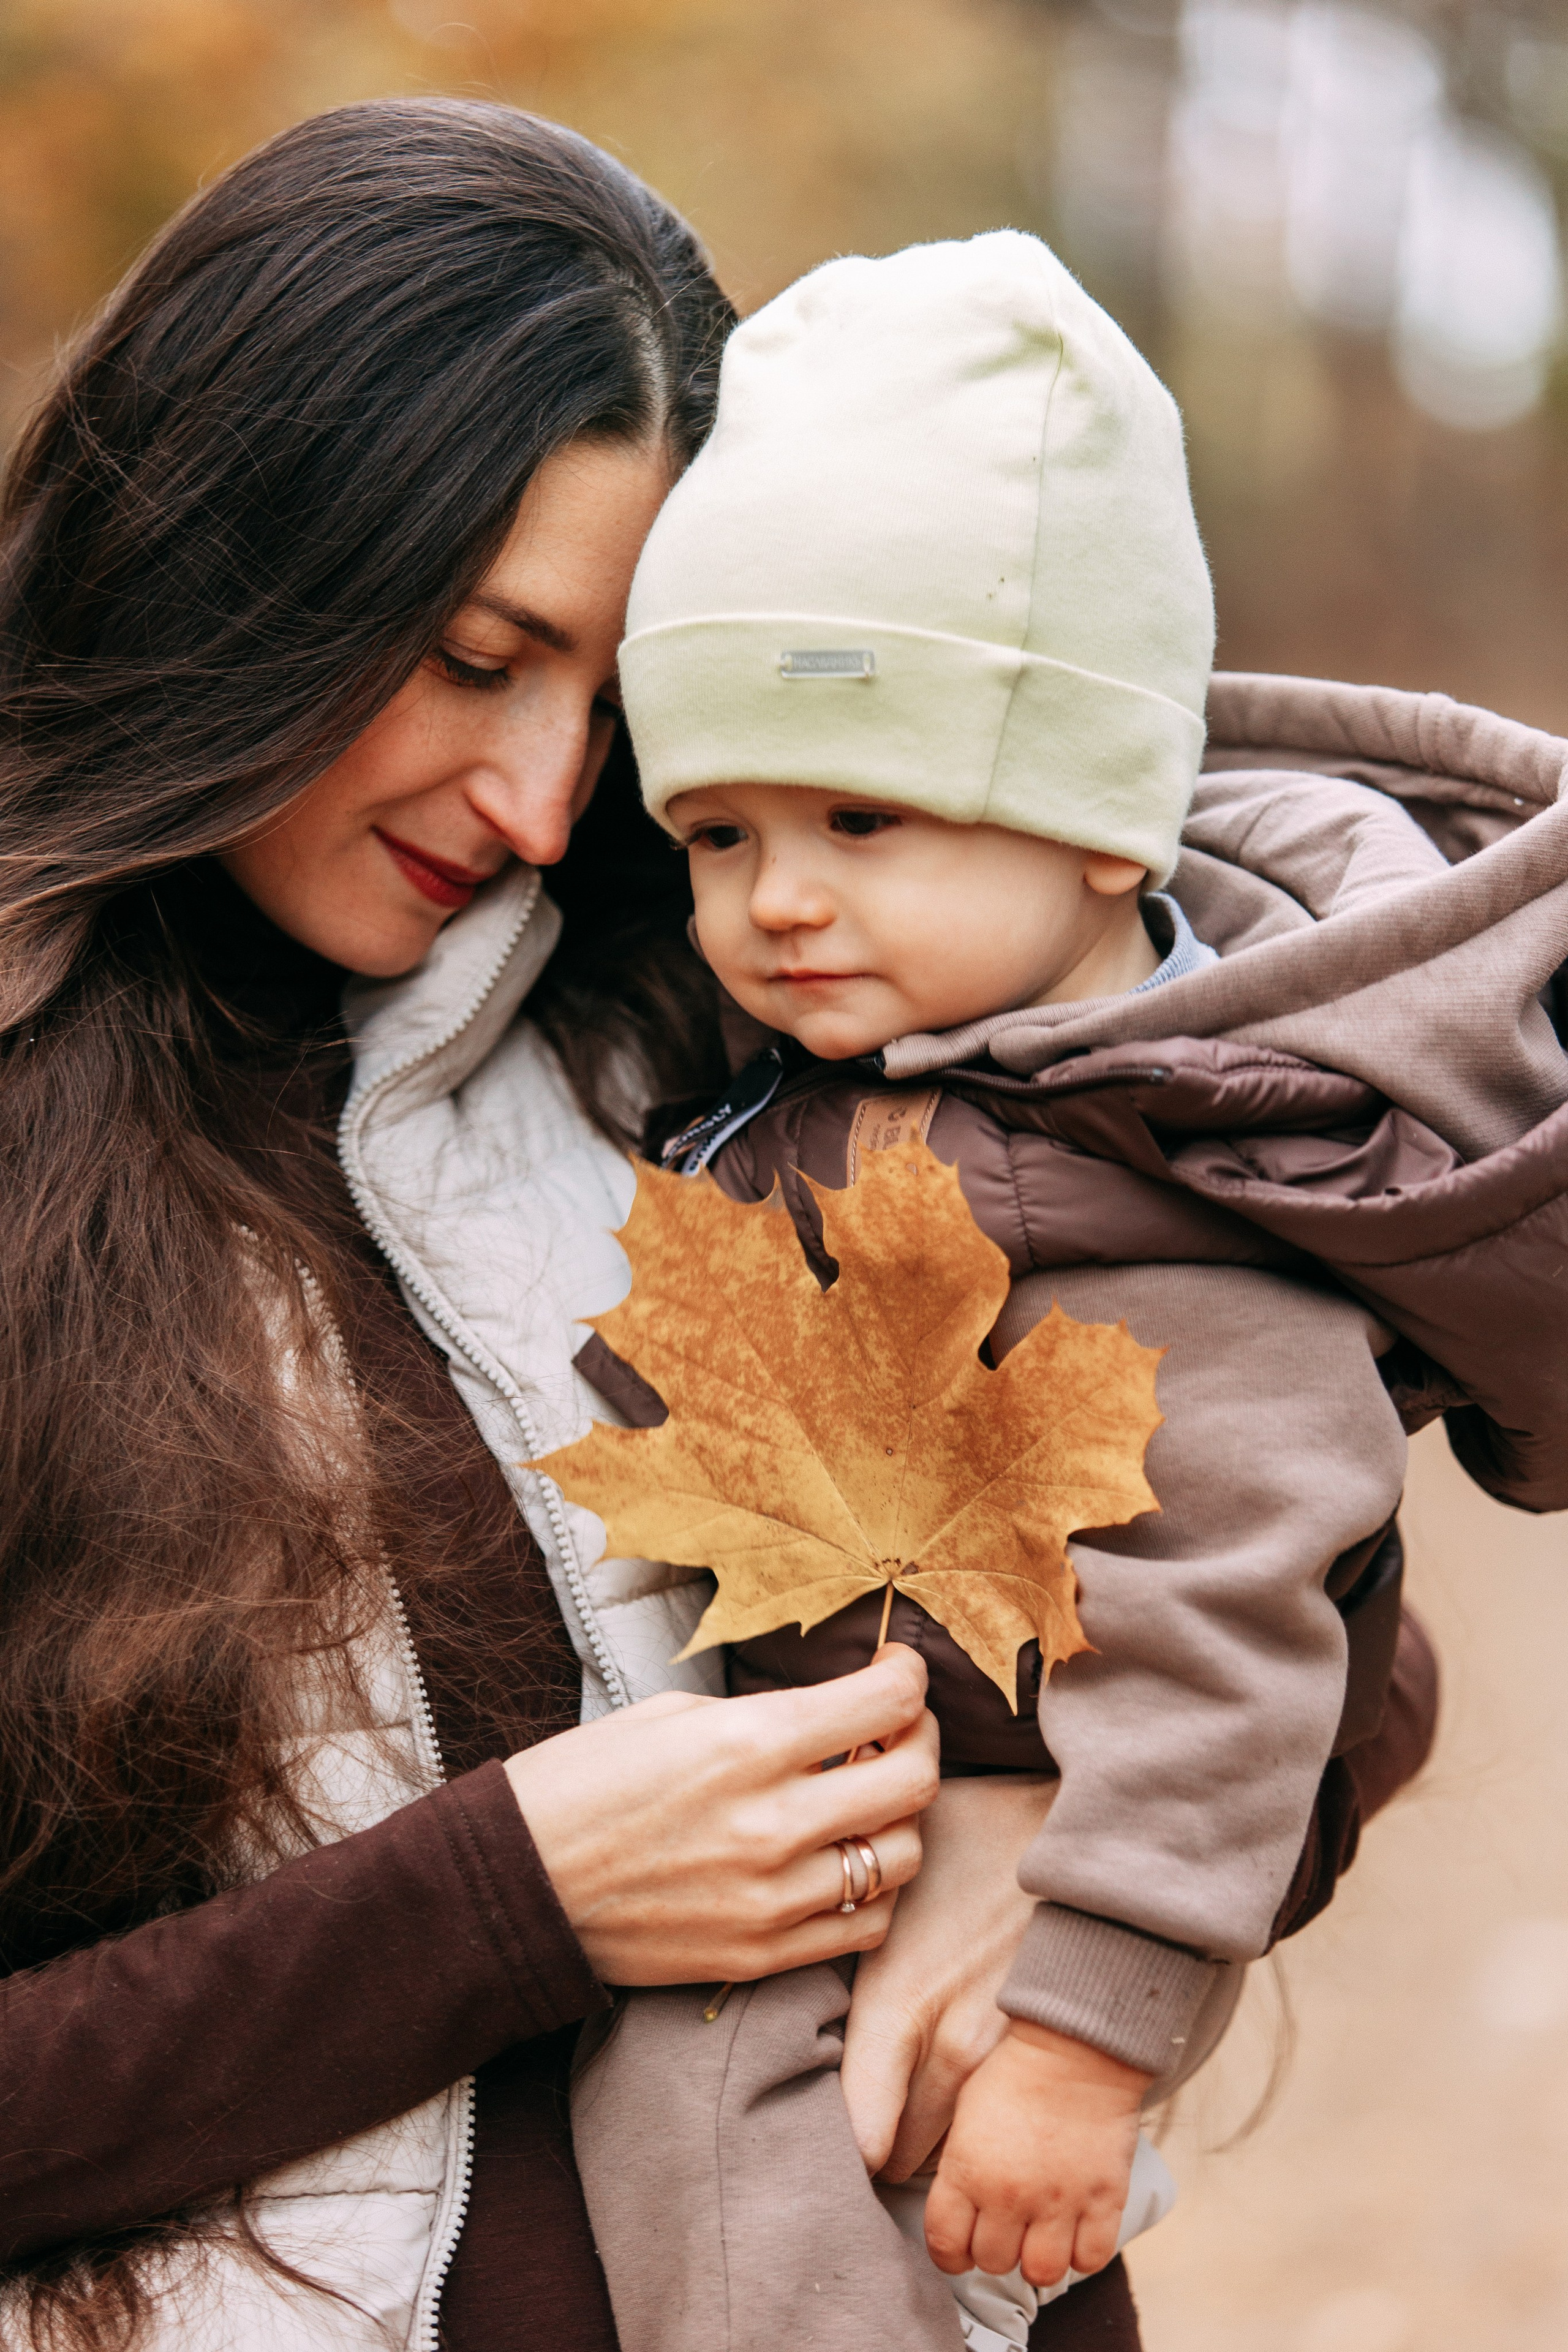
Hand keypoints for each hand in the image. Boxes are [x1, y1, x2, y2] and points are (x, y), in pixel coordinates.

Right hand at [503, 1644, 938, 1985]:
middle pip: (914, 1780)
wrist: (516, 1883)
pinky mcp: (761, 1955)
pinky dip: (872, 1890)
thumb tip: (840, 1715)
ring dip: (899, 1819)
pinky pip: (865, 1926)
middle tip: (898, 1729)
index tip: (899, 1672)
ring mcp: (773, 1899)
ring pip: (901, 1857)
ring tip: (867, 1798)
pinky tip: (843, 1861)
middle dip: (921, 1740)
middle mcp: (773, 1823)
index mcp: (748, 1744)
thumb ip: (769, 1716)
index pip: (886, 1704)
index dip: (909, 1677)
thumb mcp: (674, 1716)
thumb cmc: (583, 1782)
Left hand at [840, 1774, 1054, 2181]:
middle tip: (863, 2120)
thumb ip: (835, 1913)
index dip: (837, 2145)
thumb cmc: (980, 1837)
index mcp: (899, 2000)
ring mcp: (1007, 2065)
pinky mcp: (1049, 2068)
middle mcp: (952, 2046)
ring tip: (911, 2112)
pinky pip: (1002, 2138)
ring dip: (930, 2144)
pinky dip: (980, 2133)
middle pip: (902, 2158)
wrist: (1086, 1840)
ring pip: (955, 2156)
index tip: (815, 2131)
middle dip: (880, 2147)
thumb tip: (769, 1912)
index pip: (859, 2130)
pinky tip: (965, 2101)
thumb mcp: (892, 1866)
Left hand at [925, 2022, 1151, 2287]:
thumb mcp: (964, 2114)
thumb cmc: (1013, 2071)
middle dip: (994, 2250)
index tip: (960, 2247)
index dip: (950, 2254)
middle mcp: (1010, 2196)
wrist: (1074, 2046)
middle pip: (993, 2262)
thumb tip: (954, 2212)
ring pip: (1040, 2273)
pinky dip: (1081, 2254)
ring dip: (1036, 2259)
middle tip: (1003, 2228)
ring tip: (1039, 2235)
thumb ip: (957, 2169)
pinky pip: (1090, 2260)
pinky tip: (1074, 2231)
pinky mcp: (1104, 2200)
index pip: (945, 2246)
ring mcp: (1060, 2202)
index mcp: (967, 2171)